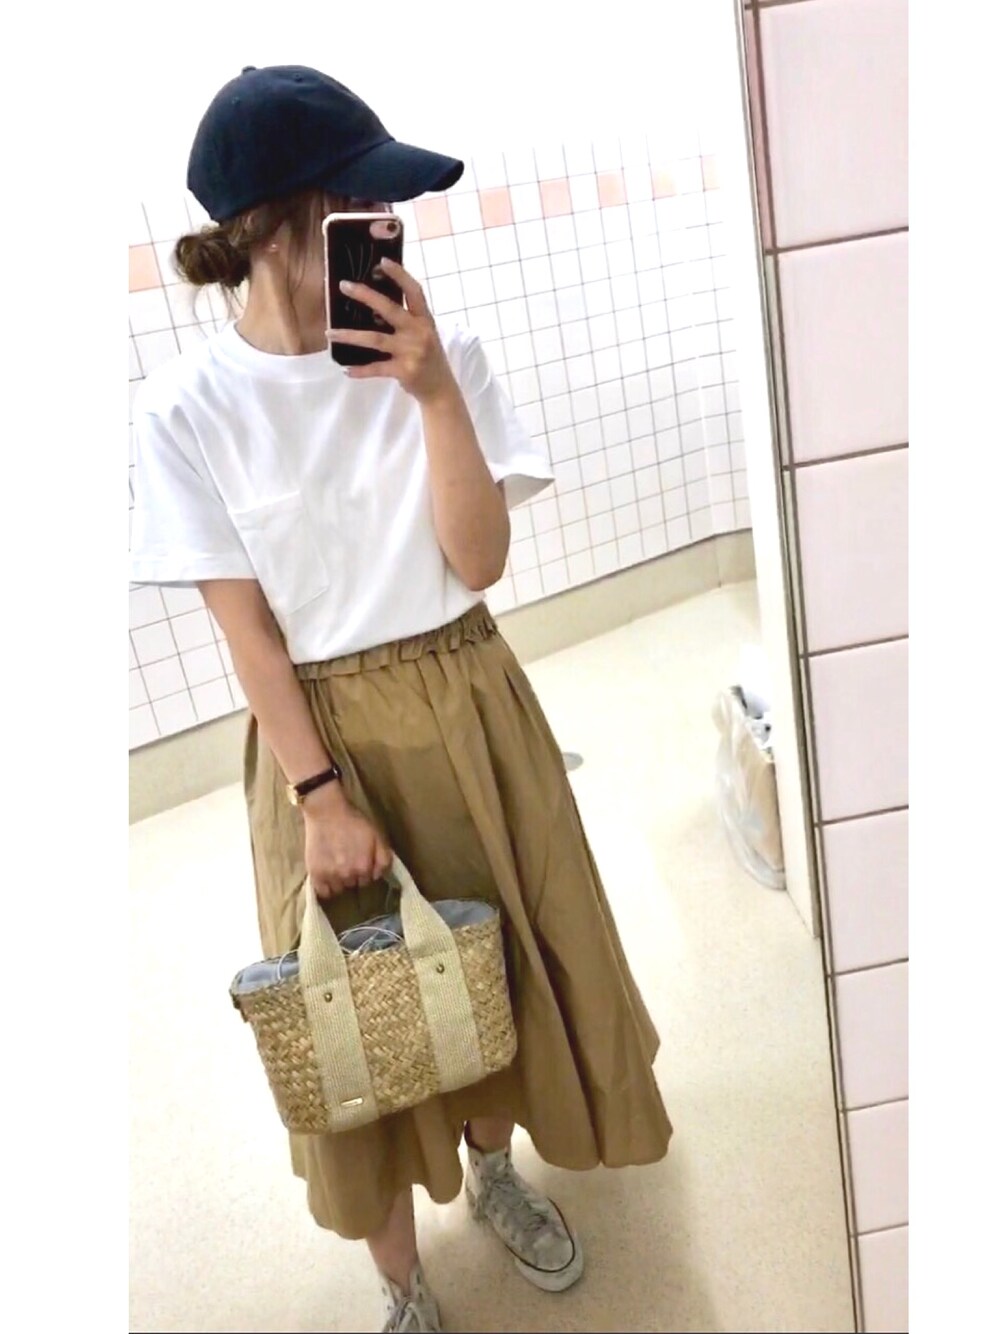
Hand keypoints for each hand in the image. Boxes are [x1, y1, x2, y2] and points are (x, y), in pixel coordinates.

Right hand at [302, 786, 393, 897]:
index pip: (367, 881)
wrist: (326, 812)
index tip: (359, 861)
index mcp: (364, 868)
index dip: (364, 871)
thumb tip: (379, 875)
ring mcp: (330, 876)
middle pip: (353, 885)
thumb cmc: (353, 822)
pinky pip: (323, 892)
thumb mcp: (377, 836)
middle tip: (346, 860)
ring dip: (339, 880)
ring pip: (339, 889)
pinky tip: (327, 876)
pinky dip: (325, 887)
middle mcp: (347, 876)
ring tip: (336, 865)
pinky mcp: (315, 874)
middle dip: (352, 875)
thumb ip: (383, 859)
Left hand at [327, 259, 457, 403]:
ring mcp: (412, 352)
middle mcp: (419, 332)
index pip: (414, 291)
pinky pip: (377, 368)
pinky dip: (360, 370)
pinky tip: (346, 369)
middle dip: (365, 296)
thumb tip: (374, 304)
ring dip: (349, 336)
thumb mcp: (424, 334)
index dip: (400, 275)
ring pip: (375, 339)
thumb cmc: (428, 357)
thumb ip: (406, 320)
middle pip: (389, 309)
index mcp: (424, 320)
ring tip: (329, 333)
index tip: (382, 261)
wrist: (440, 389)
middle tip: (344, 286)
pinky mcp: (404, 370)